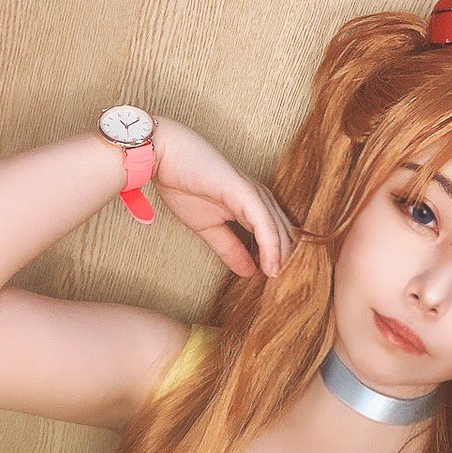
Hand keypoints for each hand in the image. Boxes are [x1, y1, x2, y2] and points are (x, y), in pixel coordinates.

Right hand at [153, 117, 297, 278]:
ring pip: (280, 233)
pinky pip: (265, 225)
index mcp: (254, 205)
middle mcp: (261, 198)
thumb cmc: (183, 185)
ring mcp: (255, 194)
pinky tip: (271, 269)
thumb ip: (230, 249)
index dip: (281, 264)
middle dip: (288, 267)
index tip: (278, 290)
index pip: (279, 238)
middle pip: (287, 237)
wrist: (164, 157)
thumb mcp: (209, 229)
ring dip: (283, 262)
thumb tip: (249, 273)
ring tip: (281, 287)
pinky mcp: (246, 192)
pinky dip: (271, 248)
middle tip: (285, 295)